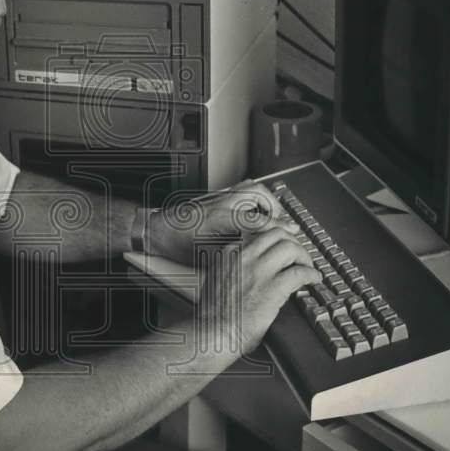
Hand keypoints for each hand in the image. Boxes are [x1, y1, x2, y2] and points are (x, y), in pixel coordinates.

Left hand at [146, 180, 298, 264]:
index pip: (257, 220)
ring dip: (266, 200)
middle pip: (258, 195)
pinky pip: (241, 189)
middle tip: (287, 224)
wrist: (158, 231)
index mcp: (221, 220)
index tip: (291, 234)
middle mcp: (221, 204)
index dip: (278, 227)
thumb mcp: (206, 258)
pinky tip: (257, 209)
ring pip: (250, 188)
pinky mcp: (216, 196)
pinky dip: (254, 197)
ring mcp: (218, 197)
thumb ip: (232, 256)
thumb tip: (253, 262)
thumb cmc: (176, 246)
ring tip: (275, 214)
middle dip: (276, 209)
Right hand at [196, 226, 320, 355]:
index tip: (284, 247)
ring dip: (304, 256)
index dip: (277, 240)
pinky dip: (312, 274)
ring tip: (308, 266)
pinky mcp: (273, 288)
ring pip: (290, 247)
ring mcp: (259, 271)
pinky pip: (300, 272)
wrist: (212, 333)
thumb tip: (249, 270)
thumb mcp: (216, 279)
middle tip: (300, 255)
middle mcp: (244, 256)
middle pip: (277, 234)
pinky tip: (314, 280)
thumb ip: (232, 268)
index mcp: (229, 253)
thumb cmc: (213, 314)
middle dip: (293, 242)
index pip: (259, 233)